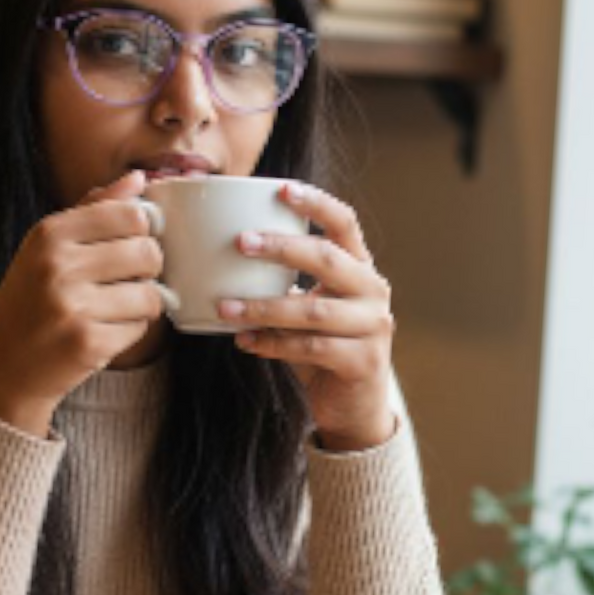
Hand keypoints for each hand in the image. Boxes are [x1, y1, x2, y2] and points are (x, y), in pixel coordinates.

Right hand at [0, 169, 164, 437]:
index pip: (130, 214)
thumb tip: (137, 178)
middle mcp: (58, 266)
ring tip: (116, 306)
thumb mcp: (46, 248)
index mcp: (48, 234)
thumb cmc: (28, 302)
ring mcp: (72, 307)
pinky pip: (140, 328)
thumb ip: (93, 210)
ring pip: (150, 293)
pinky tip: (105, 330)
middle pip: (147, 251)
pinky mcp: (88, 344)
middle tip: (128, 278)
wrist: (2, 371)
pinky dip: (131, 330)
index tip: (133, 242)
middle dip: (147, 268)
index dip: (143, 230)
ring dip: (143, 303)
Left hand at [218, 183, 396, 452]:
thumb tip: (220, 253)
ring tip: (224, 307)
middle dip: (281, 248)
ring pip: (313, 310)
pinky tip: (244, 341)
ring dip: (264, 307)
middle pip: (328, 258)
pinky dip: (272, 344)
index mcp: (360, 267)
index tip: (280, 189)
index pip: (344, 223)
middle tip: (239, 243)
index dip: (315, 203)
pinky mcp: (363, 361)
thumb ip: (284, 281)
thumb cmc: (321, 344)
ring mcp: (373, 327)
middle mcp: (373, 291)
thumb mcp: (308, 305)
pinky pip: (310, 348)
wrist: (353, 405)